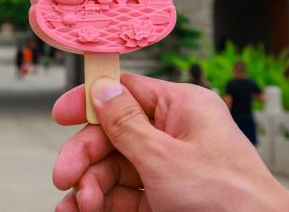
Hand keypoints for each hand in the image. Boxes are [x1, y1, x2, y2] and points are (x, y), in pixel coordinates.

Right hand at [51, 73, 288, 211]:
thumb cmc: (229, 198)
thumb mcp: (164, 158)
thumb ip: (126, 124)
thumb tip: (101, 89)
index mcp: (182, 108)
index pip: (127, 91)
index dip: (90, 101)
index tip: (59, 115)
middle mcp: (176, 134)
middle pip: (113, 135)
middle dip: (86, 157)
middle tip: (64, 178)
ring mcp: (172, 168)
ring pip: (115, 169)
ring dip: (91, 186)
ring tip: (80, 205)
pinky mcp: (168, 198)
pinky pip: (126, 194)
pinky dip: (104, 203)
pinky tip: (85, 211)